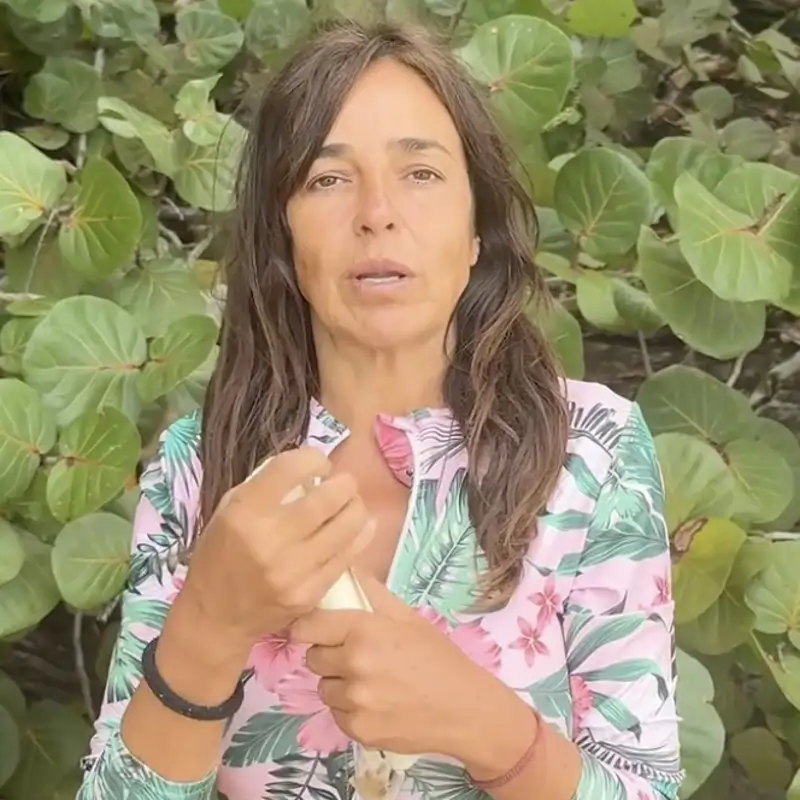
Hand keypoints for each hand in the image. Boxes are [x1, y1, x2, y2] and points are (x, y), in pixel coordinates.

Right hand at [175, 447, 375, 659]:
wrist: (215, 617)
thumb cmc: (219, 555)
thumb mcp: (229, 510)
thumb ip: (267, 486)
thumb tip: (311, 469)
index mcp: (245, 511)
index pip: (292, 468)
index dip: (314, 459)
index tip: (318, 465)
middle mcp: (270, 539)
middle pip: (331, 496)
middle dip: (344, 483)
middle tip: (341, 484)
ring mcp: (293, 570)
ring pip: (348, 524)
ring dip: (355, 507)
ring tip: (349, 504)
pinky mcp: (310, 593)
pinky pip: (349, 556)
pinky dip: (360, 534)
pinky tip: (359, 526)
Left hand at [289, 573, 527, 761]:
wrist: (464, 710)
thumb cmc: (438, 657)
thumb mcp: (408, 617)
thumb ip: (372, 593)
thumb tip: (346, 569)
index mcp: (364, 631)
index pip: (308, 626)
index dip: (308, 626)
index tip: (315, 628)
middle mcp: (355, 665)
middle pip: (314, 657)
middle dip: (329, 655)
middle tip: (357, 656)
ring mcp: (355, 701)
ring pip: (324, 687)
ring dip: (339, 683)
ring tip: (371, 682)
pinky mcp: (357, 730)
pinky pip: (337, 713)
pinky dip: (351, 709)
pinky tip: (378, 704)